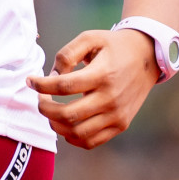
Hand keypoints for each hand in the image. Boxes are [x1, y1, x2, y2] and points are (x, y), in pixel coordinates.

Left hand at [28, 28, 159, 148]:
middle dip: (44, 108)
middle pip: (67, 114)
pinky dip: (72, 137)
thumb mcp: (90, 38)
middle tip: (40, 99)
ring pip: (77, 132)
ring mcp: (116, 115)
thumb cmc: (113, 46)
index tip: (31, 80)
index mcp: (101, 75)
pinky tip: (66, 124)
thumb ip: (67, 54)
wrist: (147, 57)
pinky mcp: (120, 125)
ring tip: (51, 111)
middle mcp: (110, 98)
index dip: (41, 85)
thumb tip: (52, 76)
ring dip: (55, 125)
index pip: (63, 86)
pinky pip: (91, 141)